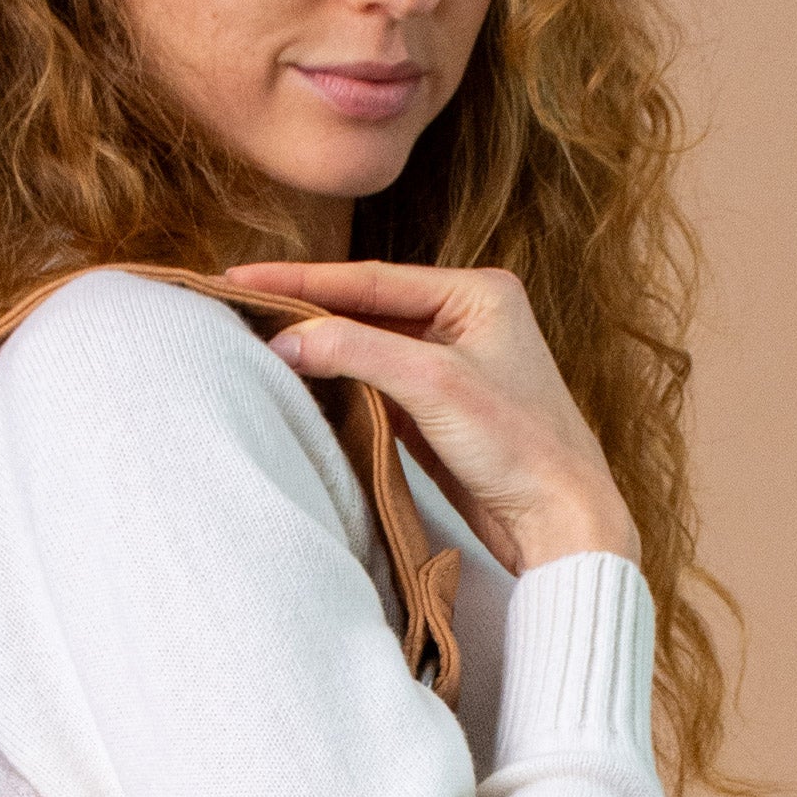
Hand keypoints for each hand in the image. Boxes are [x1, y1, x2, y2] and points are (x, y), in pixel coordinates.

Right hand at [225, 259, 640, 575]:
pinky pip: (376, 381)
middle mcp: (466, 318)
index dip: (301, 279)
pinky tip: (298, 376)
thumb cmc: (520, 446)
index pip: (370, 278)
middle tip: (235, 301)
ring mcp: (452, 363)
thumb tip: (284, 338)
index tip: (240, 275)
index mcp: (477, 292)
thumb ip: (357, 352)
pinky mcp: (439, 407)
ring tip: (253, 334)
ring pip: (368, 344)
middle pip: (366, 306)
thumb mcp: (433, 386)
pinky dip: (338, 379)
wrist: (561, 520)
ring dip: (317, 344)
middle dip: (303, 307)